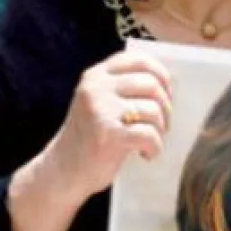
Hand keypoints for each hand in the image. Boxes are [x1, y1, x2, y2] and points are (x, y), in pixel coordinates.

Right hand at [40, 49, 172, 206]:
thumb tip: (167, 84)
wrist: (63, 171)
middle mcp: (96, 88)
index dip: (161, 75)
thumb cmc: (89, 138)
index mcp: (96, 76)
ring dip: (161, 130)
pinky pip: (150, 134)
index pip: (139, 59)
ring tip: (150, 142)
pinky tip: (145, 154)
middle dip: (165, 107)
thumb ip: (123, 88)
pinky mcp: (109, 134)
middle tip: (161, 124)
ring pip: (153, 109)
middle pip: (152, 84)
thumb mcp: (100, 102)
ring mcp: (101, 110)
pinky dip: (154, 148)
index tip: (166, 94)